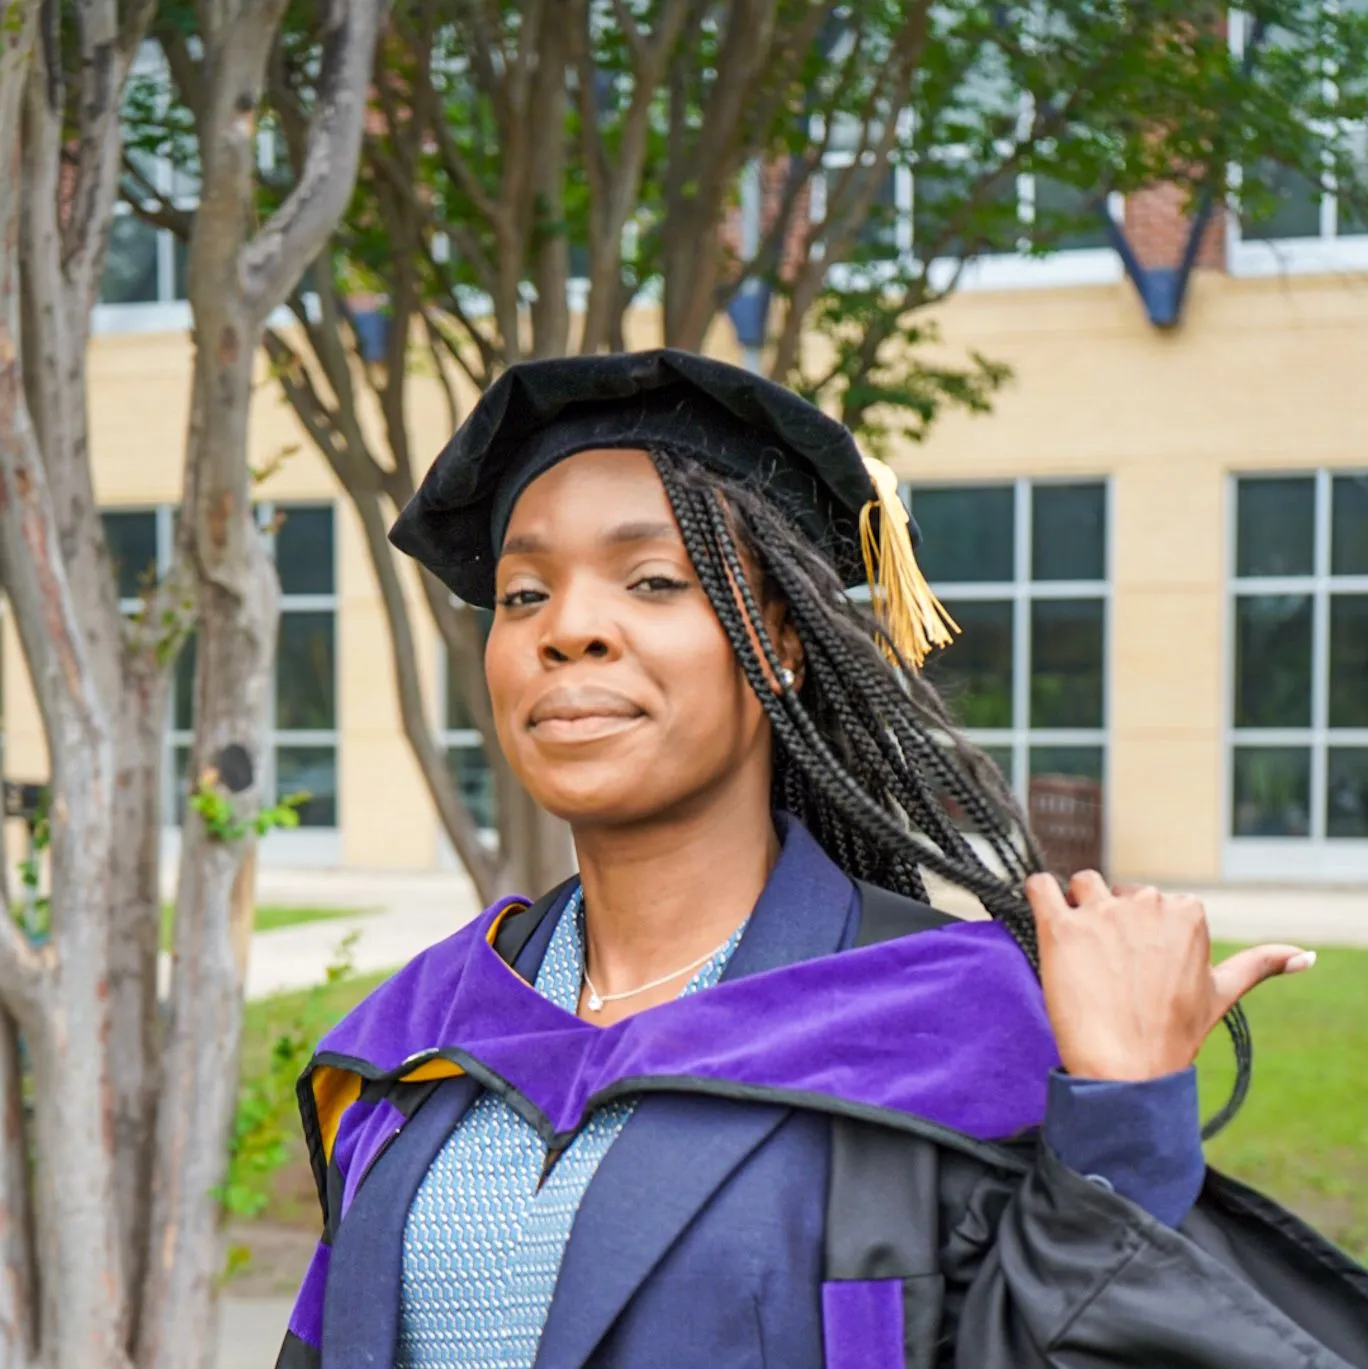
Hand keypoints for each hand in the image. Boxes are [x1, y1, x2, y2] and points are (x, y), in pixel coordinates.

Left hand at [1025, 871, 1315, 1081]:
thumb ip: (1260, 965)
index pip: (1150, 899)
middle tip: (1109, 969)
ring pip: (1080, 884)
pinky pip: (1038, 885)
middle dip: (1108, 921)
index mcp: (1185, 912)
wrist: (1128, 1071)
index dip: (1140, 931)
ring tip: (1078, 952)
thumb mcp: (1222, 993)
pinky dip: (1036, 893)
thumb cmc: (1173, 1034)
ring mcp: (1101, 914)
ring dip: (1075, 908)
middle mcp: (1145, 904)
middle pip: (1113, 891)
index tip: (1139, 966)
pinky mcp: (1060, 927)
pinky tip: (1043, 914)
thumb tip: (1306, 957)